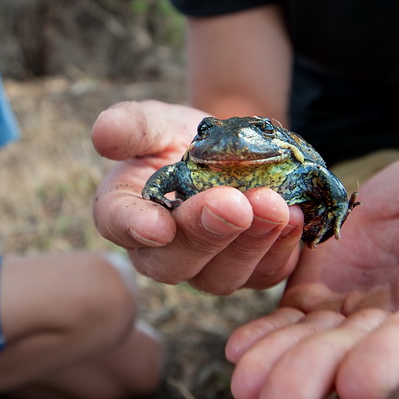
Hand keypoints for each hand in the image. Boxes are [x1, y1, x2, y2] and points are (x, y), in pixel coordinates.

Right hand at [92, 100, 302, 293]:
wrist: (239, 151)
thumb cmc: (186, 138)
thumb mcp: (159, 122)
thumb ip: (133, 126)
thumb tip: (102, 132)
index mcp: (126, 211)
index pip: (119, 222)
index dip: (135, 226)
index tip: (158, 225)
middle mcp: (161, 251)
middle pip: (173, 262)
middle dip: (205, 234)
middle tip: (233, 203)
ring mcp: (207, 269)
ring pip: (221, 276)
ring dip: (249, 243)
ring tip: (273, 205)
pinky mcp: (251, 273)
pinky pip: (265, 274)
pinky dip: (282, 247)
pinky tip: (296, 216)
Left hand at [226, 155, 398, 398]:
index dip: (390, 362)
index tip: (358, 387)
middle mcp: (394, 322)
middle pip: (353, 353)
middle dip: (314, 376)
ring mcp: (350, 312)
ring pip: (312, 342)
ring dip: (278, 365)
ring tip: (244, 386)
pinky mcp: (315, 294)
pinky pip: (287, 319)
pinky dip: (263, 336)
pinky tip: (237, 350)